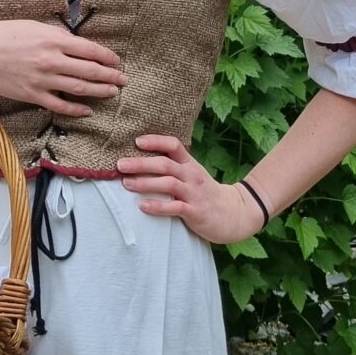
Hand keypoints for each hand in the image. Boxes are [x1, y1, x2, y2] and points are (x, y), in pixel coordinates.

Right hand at [0, 19, 127, 117]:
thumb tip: (75, 46)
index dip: (107, 57)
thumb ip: (55, 36)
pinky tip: (87, 110)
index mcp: (52, 39)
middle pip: (90, 70)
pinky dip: (76, 109)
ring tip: (113, 92)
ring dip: (99, 91)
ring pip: (79, 88)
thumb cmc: (1, 34)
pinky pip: (60, 105)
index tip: (116, 61)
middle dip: (110, 76)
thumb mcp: (32, 26)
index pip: (89, 50)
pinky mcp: (31, 95)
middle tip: (123, 80)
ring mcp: (42, 79)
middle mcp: (51, 60)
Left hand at [115, 135, 265, 243]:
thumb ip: (174, 168)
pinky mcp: (195, 212)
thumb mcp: (193, 175)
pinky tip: (142, 206)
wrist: (235, 214)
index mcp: (190, 164)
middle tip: (120, 164)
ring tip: (126, 183)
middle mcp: (191, 176)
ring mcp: (194, 193)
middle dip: (141, 163)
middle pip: (165, 164)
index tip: (136, 141)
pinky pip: (175, 207)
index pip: (174, 145)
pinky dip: (158, 206)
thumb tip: (143, 161)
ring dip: (145, 183)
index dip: (155, 141)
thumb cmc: (206, 193)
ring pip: (168, 184)